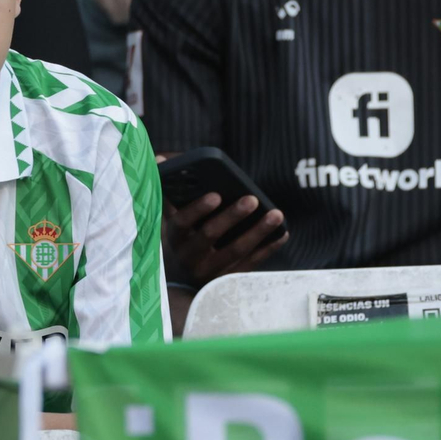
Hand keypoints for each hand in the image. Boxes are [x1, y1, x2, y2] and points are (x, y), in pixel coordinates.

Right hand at [165, 192, 287, 285]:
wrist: (185, 280)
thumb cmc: (184, 237)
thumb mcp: (172, 219)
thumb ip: (170, 192)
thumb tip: (158, 158)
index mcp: (175, 236)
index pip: (182, 222)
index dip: (198, 208)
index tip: (215, 195)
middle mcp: (190, 256)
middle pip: (210, 234)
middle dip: (232, 215)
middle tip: (252, 199)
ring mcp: (210, 271)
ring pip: (236, 250)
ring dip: (257, 231)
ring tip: (276, 214)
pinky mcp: (229, 280)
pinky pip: (251, 264)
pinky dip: (268, 248)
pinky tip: (281, 233)